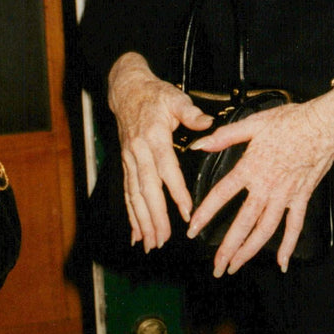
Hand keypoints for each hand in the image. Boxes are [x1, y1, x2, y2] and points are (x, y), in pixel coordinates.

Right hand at [107, 53, 212, 251]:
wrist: (126, 90)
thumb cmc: (155, 95)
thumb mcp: (176, 98)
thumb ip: (192, 113)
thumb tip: (208, 124)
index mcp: (154, 136)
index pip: (166, 168)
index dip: (175, 190)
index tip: (186, 211)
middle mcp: (138, 151)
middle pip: (147, 188)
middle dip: (155, 216)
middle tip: (163, 239)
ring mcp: (129, 159)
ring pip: (134, 195)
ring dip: (142, 221)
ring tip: (151, 243)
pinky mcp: (125, 164)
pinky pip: (127, 193)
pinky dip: (131, 215)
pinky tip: (136, 234)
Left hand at [187, 83, 333, 275]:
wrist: (323, 125)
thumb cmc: (290, 121)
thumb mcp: (253, 123)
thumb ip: (225, 136)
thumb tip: (200, 144)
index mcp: (251, 167)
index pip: (221, 194)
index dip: (205, 213)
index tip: (193, 229)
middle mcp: (266, 186)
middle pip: (243, 223)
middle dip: (228, 248)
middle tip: (216, 266)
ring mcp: (285, 195)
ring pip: (265, 230)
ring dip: (250, 251)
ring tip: (237, 266)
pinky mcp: (302, 198)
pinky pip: (294, 226)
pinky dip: (288, 245)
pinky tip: (282, 262)